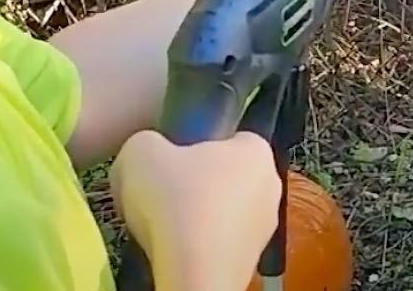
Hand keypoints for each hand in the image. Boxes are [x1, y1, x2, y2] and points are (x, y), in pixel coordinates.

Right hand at [111, 131, 280, 290]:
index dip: (197, 146)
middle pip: (227, 175)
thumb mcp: (141, 152)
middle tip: (165, 194)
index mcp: (257, 148)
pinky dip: (202, 244)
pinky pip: (222, 242)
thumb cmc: (176, 204)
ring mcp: (266, 223)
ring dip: (200, 217)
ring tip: (167, 226)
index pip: (230, 137)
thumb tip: (149, 151)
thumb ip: (147, 142)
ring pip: (225, 211)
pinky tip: (178, 250)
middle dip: (198, 183)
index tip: (172, 162)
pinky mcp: (254, 257)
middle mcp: (271, 183)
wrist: (193, 273)